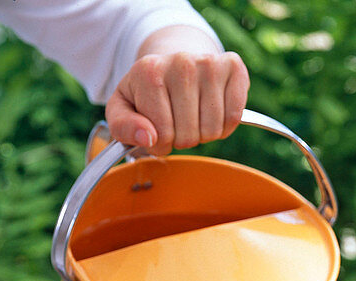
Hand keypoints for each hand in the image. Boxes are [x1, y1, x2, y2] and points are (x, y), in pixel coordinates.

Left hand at [106, 26, 248, 152]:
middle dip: (182, 139)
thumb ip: (123, 127)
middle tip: (177, 121)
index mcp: (148, 72)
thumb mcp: (122, 109)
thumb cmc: (147, 94)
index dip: (160, 142)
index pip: (162, 135)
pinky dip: (225, 125)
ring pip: (212, 131)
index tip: (156, 127)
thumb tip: (147, 138)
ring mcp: (209, 62)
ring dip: (203, 133)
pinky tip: (213, 111)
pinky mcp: (233, 67)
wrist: (175, 65)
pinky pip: (234, 118)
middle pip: (188, 136)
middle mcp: (180, 62)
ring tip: (194, 115)